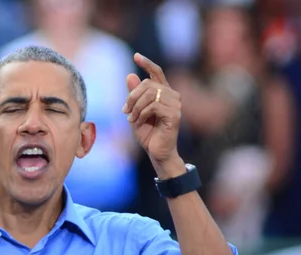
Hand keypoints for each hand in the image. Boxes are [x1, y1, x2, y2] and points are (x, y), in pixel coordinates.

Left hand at [123, 53, 183, 176]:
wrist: (157, 152)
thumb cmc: (148, 133)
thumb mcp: (136, 112)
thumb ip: (133, 95)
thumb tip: (130, 75)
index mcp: (164, 93)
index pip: (157, 72)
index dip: (147, 63)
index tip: (136, 56)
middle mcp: (172, 95)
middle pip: (148, 83)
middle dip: (131, 96)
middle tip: (124, 111)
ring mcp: (175, 104)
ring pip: (149, 94)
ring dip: (136, 107)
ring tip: (132, 119)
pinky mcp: (175, 114)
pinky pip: (153, 106)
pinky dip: (141, 113)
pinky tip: (138, 122)